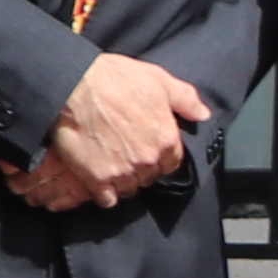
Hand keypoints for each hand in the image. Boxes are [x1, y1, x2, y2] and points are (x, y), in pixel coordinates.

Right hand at [11, 52, 210, 211]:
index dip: (160, 157)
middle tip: (126, 155)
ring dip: (123, 181)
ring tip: (112, 166)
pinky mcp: (97, 178)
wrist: (74, 85)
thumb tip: (203, 114)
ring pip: (130, 188)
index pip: (172, 163)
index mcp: (166, 138)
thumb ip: (185, 100)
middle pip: (150, 176)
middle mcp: (147, 159)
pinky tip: (99, 180)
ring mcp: (122, 171)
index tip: (148, 150)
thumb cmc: (115, 78)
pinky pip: (107, 199)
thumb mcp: (159, 80)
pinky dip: (104, 193)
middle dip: (141, 168)